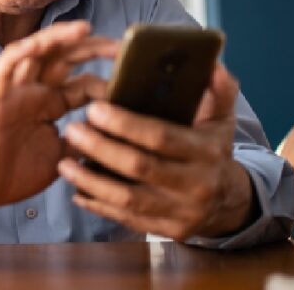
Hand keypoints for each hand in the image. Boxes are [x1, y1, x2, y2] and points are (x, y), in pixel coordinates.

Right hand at [0, 20, 116, 226]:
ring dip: (59, 38)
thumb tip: (116, 133)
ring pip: (37, 52)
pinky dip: (21, 51)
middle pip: (65, 58)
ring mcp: (15, 91)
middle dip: (93, 49)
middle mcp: (35, 91)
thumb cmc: (14, 174)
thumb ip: (84, 139)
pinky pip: (5, 66)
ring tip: (86, 30)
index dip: (108, 79)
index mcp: (51, 104)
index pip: (84, 82)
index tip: (135, 81)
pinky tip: (39, 43)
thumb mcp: (62, 156)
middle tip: (121, 47)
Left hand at [57, 63, 254, 239]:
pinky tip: (76, 191)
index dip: (125, 124)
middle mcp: (196, 184)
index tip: (94, 108)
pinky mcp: (167, 231)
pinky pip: (127, 219)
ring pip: (128, 198)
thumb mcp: (222, 119)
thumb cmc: (213, 151)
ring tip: (64, 163)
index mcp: (206, 152)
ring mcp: (181, 212)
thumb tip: (212, 63)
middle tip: (72, 129)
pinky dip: (98, 205)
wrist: (229, 202)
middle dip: (101, 148)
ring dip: (91, 181)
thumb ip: (218, 90)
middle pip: (139, 167)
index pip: (161, 137)